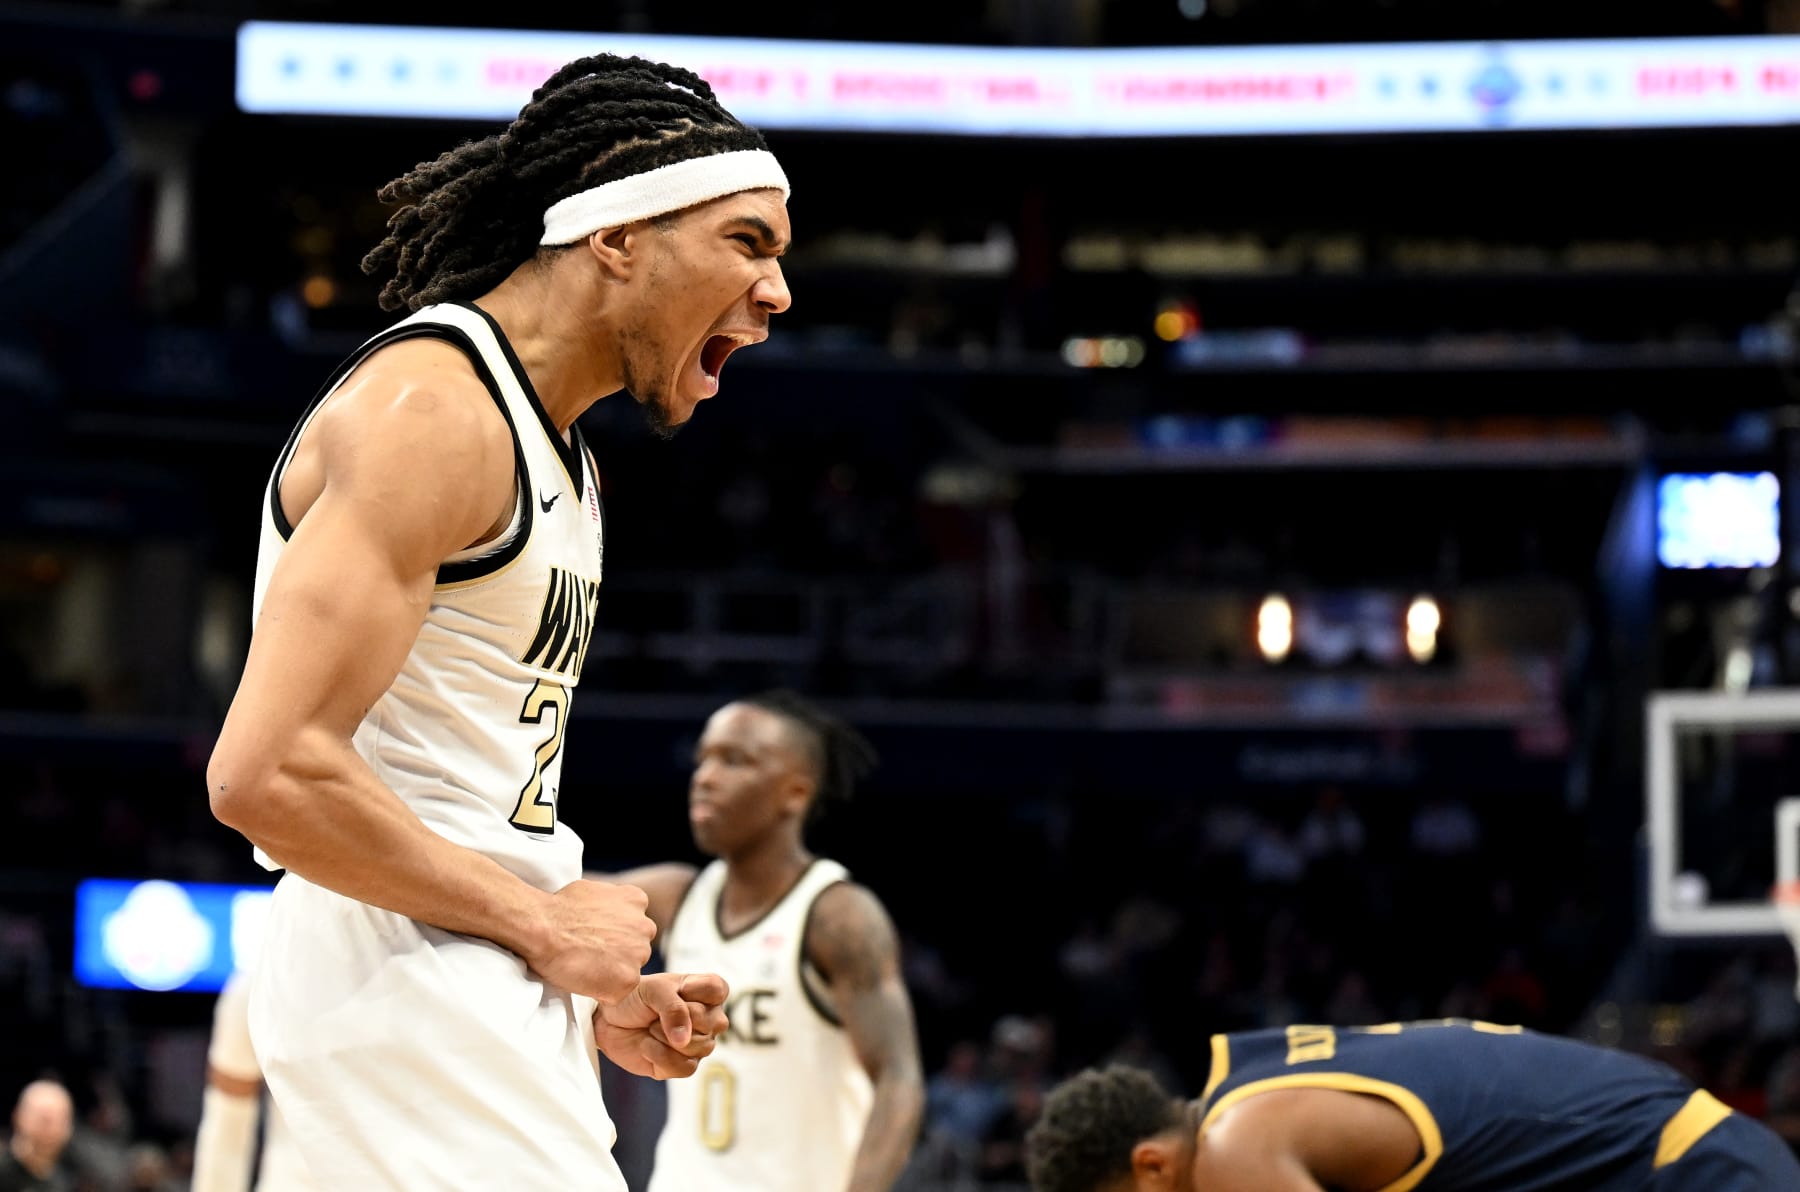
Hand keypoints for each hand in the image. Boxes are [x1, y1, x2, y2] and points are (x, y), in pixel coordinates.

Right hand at [523, 879, 654, 1005]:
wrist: (544, 929)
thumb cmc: (559, 909)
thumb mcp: (594, 890)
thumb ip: (611, 903)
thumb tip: (606, 913)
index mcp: (637, 901)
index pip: (635, 923)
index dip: (615, 934)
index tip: (597, 938)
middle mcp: (644, 927)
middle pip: (636, 946)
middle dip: (618, 952)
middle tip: (590, 955)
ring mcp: (639, 954)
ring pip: (629, 970)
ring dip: (611, 972)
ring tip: (584, 966)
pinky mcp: (628, 980)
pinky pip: (617, 992)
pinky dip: (601, 992)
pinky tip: (583, 980)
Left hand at [594, 972, 729, 1079]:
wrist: (608, 1022)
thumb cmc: (633, 998)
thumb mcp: (653, 991)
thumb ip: (673, 1009)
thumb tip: (684, 1040)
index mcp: (704, 992)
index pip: (718, 989)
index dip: (697, 992)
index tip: (677, 990)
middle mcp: (707, 1018)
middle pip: (713, 1022)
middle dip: (677, 1018)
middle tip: (656, 1013)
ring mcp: (698, 1043)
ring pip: (700, 1047)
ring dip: (665, 1037)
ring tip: (651, 1028)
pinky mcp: (683, 1066)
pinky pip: (684, 1067)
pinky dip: (660, 1055)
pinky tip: (648, 1045)